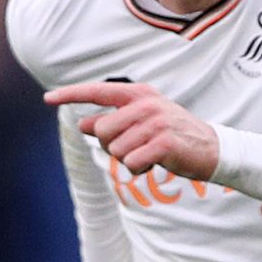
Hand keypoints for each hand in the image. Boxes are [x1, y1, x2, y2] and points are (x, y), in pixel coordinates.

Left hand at [43, 81, 220, 182]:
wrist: (214, 150)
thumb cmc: (174, 136)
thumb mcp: (142, 124)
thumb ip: (113, 122)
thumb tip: (82, 124)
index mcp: (139, 94)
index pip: (98, 91)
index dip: (71, 95)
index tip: (47, 98)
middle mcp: (146, 104)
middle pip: (103, 129)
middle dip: (112, 146)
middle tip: (134, 148)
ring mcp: (156, 122)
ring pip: (116, 149)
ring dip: (128, 160)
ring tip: (149, 155)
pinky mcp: (164, 143)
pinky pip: (131, 162)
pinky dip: (138, 169)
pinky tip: (154, 165)